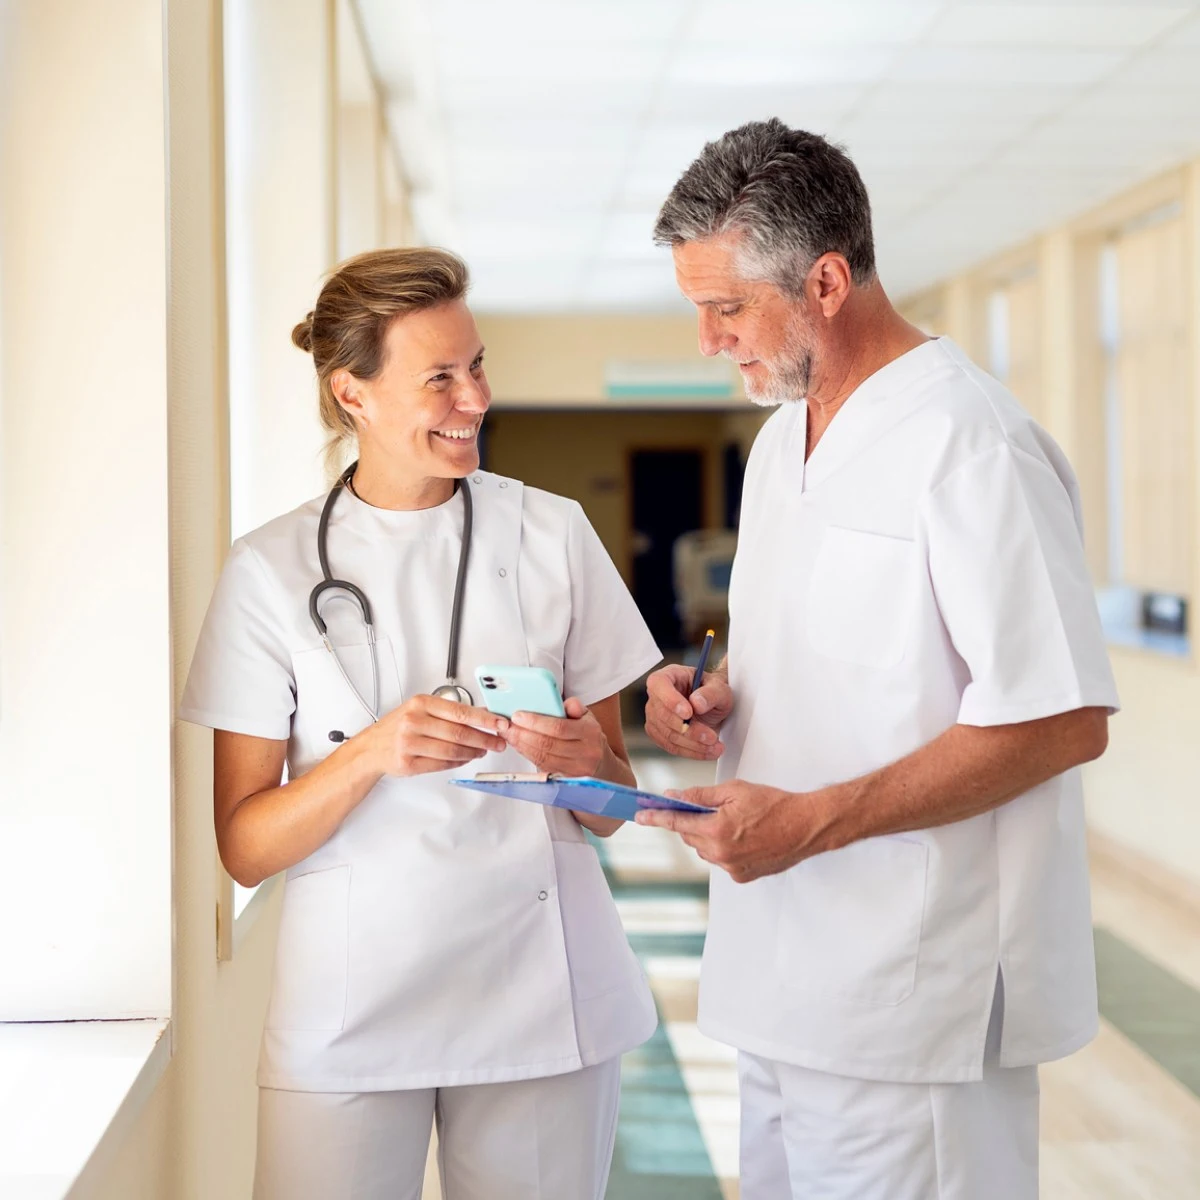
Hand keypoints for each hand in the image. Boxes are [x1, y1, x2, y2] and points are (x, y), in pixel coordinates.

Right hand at [368, 695, 508, 777]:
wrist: (372, 747)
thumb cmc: (399, 726)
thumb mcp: (421, 709)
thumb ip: (450, 711)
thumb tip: (482, 713)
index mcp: (420, 704)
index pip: (460, 712)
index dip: (484, 720)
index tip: (500, 724)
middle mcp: (413, 721)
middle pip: (459, 733)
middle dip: (484, 739)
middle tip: (497, 742)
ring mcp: (409, 743)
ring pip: (452, 751)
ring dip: (472, 753)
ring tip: (482, 751)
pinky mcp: (408, 763)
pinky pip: (442, 764)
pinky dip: (458, 762)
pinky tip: (465, 759)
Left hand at [503, 697, 607, 775]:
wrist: (601, 765)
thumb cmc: (589, 736)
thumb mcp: (587, 717)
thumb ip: (575, 707)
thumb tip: (564, 703)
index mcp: (590, 733)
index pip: (559, 727)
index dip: (536, 722)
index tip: (518, 715)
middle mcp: (585, 753)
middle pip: (547, 744)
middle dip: (523, 734)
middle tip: (507, 725)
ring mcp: (575, 769)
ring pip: (542, 757)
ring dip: (521, 745)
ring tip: (508, 734)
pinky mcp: (565, 779)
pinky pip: (541, 766)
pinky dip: (527, 754)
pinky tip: (518, 744)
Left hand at [634, 779, 835, 882]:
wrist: (806, 826)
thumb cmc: (775, 805)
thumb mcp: (735, 790)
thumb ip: (702, 796)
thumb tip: (677, 796)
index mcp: (717, 830)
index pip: (677, 823)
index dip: (656, 818)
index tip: (640, 816)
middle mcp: (721, 854)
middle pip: (690, 837)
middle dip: (692, 822)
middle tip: (704, 808)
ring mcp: (732, 868)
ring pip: (705, 850)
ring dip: (709, 836)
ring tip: (734, 822)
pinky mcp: (742, 876)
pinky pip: (722, 860)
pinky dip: (724, 848)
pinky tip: (743, 837)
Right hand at [644, 663, 733, 760]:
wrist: (713, 707)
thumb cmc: (713, 692)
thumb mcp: (719, 688)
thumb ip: (710, 693)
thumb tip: (696, 702)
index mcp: (669, 675)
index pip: (659, 683)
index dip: (670, 699)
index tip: (688, 713)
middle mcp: (657, 695)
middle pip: (663, 715)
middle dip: (689, 730)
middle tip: (711, 736)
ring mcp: (655, 715)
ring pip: (668, 734)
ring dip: (693, 744)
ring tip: (714, 746)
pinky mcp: (659, 733)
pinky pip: (671, 746)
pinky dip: (690, 751)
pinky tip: (706, 751)